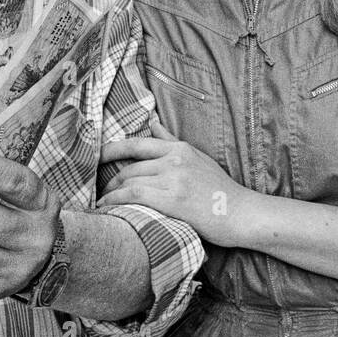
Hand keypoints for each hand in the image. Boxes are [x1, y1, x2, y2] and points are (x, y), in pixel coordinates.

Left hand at [97, 119, 248, 245]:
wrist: (242, 213)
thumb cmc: (220, 190)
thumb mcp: (199, 158)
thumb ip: (172, 142)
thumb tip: (152, 122)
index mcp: (180, 148)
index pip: (137, 144)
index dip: (111, 150)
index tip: (95, 157)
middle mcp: (175, 159)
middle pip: (130, 167)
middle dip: (110, 180)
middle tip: (100, 192)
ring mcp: (174, 178)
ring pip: (129, 181)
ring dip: (111, 194)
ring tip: (103, 204)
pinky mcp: (173, 199)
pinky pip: (134, 195)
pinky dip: (116, 201)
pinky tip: (108, 209)